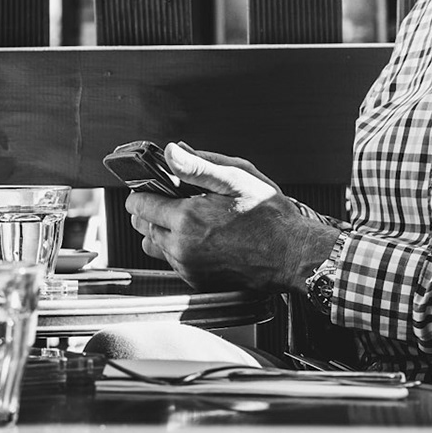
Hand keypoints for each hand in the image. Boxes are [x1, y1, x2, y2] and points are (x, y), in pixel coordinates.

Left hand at [125, 141, 337, 291]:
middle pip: (143, 226)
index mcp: (187, 219)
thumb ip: (197, 165)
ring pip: (155, 246)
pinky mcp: (197, 280)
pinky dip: (177, 248)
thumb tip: (170, 151)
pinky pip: (172, 262)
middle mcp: (182, 247)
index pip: (139, 205)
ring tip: (187, 219)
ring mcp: (188, 267)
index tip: (151, 185)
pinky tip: (200, 237)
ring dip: (162, 231)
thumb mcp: (236, 179)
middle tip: (172, 200)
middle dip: (151, 211)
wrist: (292, 256)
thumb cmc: (270, 217)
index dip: (143, 191)